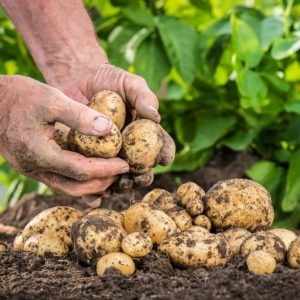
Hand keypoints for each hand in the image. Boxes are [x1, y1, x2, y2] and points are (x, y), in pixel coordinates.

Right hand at [0, 75, 128, 195]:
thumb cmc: (19, 96)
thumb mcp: (51, 99)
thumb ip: (79, 116)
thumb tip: (109, 130)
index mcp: (41, 154)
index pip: (82, 170)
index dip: (107, 169)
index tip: (125, 165)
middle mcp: (35, 168)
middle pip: (76, 187)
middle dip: (102, 182)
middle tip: (121, 172)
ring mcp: (32, 170)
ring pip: (66, 188)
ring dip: (91, 186)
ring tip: (110, 177)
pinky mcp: (32, 166)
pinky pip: (59, 180)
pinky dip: (78, 181)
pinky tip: (91, 174)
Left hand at [57, 63, 175, 185]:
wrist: (77, 79)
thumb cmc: (109, 80)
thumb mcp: (129, 83)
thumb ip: (143, 97)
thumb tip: (156, 117)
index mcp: (143, 133)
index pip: (160, 146)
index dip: (165, 154)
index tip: (164, 158)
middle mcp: (128, 147)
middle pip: (140, 168)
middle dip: (143, 176)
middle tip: (139, 176)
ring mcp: (107, 155)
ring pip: (118, 178)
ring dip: (121, 185)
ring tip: (119, 184)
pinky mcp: (86, 158)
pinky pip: (91, 177)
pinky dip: (95, 190)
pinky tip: (94, 194)